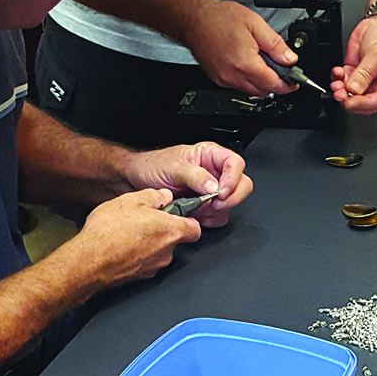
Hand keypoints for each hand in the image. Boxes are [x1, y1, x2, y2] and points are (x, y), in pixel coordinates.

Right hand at [73, 188, 200, 291]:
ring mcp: (154, 267)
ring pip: (159, 251)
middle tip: (145, 218)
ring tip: (128, 231)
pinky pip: (145, 261)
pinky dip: (138, 254)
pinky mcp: (140, 277)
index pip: (195, 229)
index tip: (177, 213)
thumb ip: (154, 196)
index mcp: (171, 231)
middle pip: (175, 239)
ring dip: (149, 242)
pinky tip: (122, 244)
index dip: (188, 220)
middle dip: (163, 229)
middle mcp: (167, 252)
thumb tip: (163, 196)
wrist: (89, 260)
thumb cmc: (109, 231)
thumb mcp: (131, 200)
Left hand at [125, 142, 252, 228]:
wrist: (135, 180)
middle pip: (241, 184)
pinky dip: (210, 220)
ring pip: (231, 203)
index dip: (233, 179)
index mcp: (210, 155)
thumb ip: (195, 176)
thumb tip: (213, 186)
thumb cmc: (152, 167)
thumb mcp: (173, 167)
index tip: (221, 192)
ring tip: (199, 209)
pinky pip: (218, 216)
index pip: (236, 164)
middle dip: (230, 197)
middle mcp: (214, 172)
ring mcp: (211, 191)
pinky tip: (197, 216)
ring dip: (218, 210)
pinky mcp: (205, 207)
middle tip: (214, 204)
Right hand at [185, 0, 298, 97]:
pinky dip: (247, 79)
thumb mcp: (255, 24)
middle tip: (280, 67)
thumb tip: (290, 59)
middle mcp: (232, 75)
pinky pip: (238, 85)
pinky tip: (246, 62)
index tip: (294, 82)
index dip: (287, 85)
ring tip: (259, 60)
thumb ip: (275, 44)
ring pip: (250, 90)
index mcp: (244, 63)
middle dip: (275, 83)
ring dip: (260, 81)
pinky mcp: (217, 79)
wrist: (193, 19)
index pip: (273, 84)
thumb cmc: (219, 18)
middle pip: (263, 91)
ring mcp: (223, 79)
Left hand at [331, 13, 376, 113]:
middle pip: (363, 102)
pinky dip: (338, 79)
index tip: (348, 102)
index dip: (361, 104)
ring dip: (342, 89)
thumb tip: (352, 91)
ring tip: (337, 83)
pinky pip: (345, 80)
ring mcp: (368, 78)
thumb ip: (363, 75)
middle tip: (339, 93)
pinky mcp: (358, 70)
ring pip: (352, 93)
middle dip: (349, 99)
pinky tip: (337, 73)